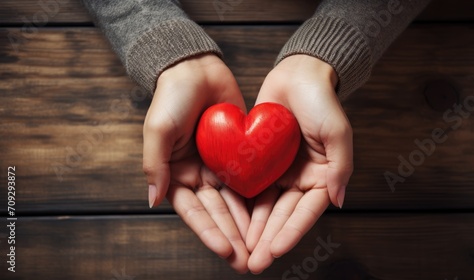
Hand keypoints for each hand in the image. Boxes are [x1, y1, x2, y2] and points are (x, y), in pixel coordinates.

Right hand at [142, 54, 249, 272]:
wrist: (196, 68)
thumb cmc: (171, 97)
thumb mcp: (158, 129)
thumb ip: (156, 165)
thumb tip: (152, 201)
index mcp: (176, 175)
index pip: (193, 211)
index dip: (208, 231)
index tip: (226, 250)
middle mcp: (198, 175)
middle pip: (217, 213)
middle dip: (232, 237)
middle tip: (247, 260)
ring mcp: (220, 166)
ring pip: (235, 203)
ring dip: (246, 226)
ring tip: (260, 247)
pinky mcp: (238, 155)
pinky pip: (249, 180)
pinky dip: (257, 200)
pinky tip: (268, 217)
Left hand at [246, 54, 352, 272]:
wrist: (298, 74)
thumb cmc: (322, 100)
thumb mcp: (337, 131)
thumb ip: (341, 167)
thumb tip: (339, 201)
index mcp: (322, 177)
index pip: (305, 212)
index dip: (290, 233)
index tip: (273, 252)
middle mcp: (300, 179)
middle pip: (282, 216)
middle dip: (267, 240)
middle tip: (252, 263)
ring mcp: (279, 172)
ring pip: (264, 207)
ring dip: (253, 230)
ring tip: (240, 250)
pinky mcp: (260, 161)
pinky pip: (250, 186)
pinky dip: (241, 205)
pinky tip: (231, 221)